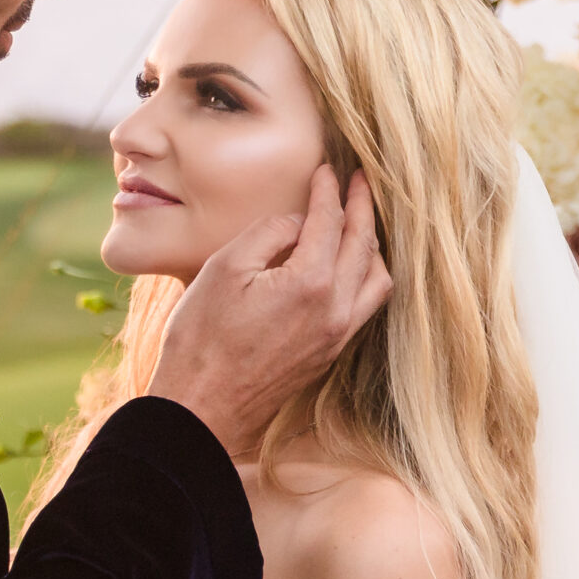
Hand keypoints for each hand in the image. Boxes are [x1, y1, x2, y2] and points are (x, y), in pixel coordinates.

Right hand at [147, 165, 389, 454]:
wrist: (204, 409)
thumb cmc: (202, 339)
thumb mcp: (224, 269)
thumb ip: (268, 234)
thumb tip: (297, 222)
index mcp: (311, 282)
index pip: (331, 221)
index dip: (329, 190)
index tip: (327, 169)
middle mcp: (336, 309)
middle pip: (364, 245)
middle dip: (363, 207)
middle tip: (360, 181)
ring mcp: (337, 335)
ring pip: (377, 278)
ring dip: (371, 244)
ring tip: (359, 223)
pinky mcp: (329, 353)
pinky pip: (365, 304)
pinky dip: (365, 275)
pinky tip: (348, 267)